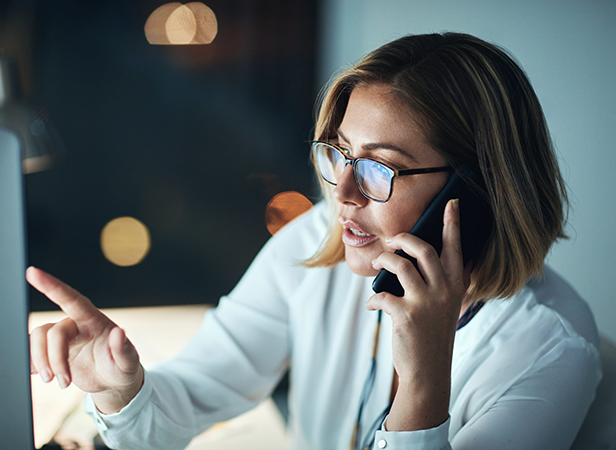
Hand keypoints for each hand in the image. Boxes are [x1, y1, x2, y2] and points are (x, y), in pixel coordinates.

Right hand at [27, 267, 142, 412]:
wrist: (113, 382)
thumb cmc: (123, 367)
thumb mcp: (129, 361)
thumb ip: (124, 348)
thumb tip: (119, 332)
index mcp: (94, 321)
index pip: (71, 299)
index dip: (52, 285)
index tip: (33, 272)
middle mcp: (76, 325)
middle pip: (52, 332)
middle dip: (54, 359)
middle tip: (63, 381)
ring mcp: (63, 338)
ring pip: (38, 339)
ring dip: (42, 362)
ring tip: (57, 381)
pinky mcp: (52, 351)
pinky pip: (33, 351)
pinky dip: (32, 363)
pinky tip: (39, 374)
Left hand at [365, 199, 467, 429]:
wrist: (428, 372)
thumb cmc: (432, 335)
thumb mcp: (445, 306)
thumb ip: (437, 283)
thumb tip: (410, 258)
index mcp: (456, 286)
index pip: (455, 248)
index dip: (452, 224)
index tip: (450, 204)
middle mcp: (444, 291)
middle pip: (423, 249)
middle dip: (402, 239)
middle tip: (391, 243)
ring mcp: (426, 303)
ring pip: (400, 265)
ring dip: (383, 261)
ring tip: (377, 264)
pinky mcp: (406, 315)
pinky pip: (382, 294)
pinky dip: (373, 299)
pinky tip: (373, 306)